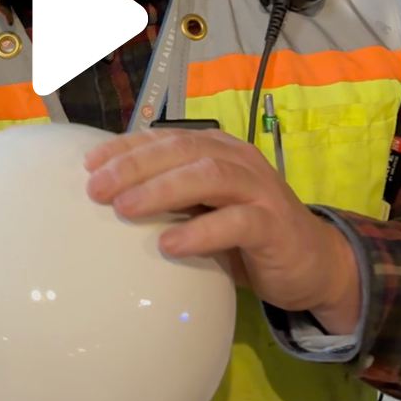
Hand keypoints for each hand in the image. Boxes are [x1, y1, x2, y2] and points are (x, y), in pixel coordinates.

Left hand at [84, 128, 359, 334]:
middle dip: (135, 165)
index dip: (126, 147)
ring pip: (208, 176)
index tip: (89, 164)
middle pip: (182, 149)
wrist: (311, 262)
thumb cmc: (245, 235)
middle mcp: (238, 161)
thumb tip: (109, 197)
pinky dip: (200, 231)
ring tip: (124, 208)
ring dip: (161, 189)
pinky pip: (236, 222)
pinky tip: (169, 245)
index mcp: (217, 150)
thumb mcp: (203, 209)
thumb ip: (170, 198)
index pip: (166, 138)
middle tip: (96, 188)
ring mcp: (259, 190)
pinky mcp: (274, 225)